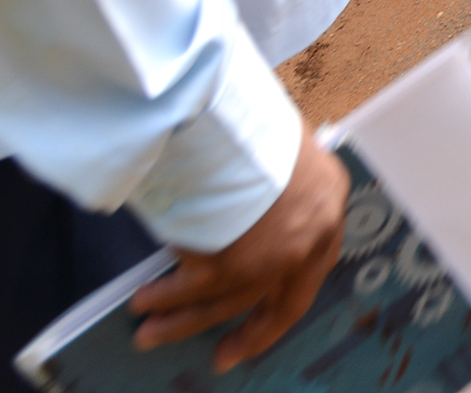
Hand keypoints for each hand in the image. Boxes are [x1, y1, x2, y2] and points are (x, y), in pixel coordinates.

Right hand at [129, 139, 347, 368]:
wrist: (228, 113)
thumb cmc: (255, 119)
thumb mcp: (287, 147)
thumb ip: (280, 183)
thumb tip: (256, 202)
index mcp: (326, 205)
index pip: (315, 268)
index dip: (289, 294)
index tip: (271, 316)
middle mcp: (306, 240)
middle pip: (279, 303)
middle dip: (252, 333)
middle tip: (226, 356)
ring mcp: (269, 257)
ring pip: (225, 302)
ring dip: (183, 320)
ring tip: (149, 331)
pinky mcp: (229, 263)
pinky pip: (193, 289)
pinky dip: (168, 299)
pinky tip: (144, 302)